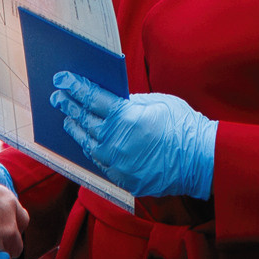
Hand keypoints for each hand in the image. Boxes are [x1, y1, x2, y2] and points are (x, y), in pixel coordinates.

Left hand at [50, 73, 217, 199]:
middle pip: (84, 120)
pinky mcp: (122, 178)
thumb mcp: (157, 102)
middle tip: (57, 97)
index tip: (62, 80)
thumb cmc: (183, 126)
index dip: (75, 87)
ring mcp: (117, 162)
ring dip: (76, 129)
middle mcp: (116, 140)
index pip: (92, 98)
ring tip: (68, 119)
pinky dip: (92, 149)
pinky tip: (87, 141)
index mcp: (125, 116)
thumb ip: (130, 102)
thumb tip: (112, 100)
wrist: (201, 160)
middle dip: (69, 106)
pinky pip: (100, 161)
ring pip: (87, 143)